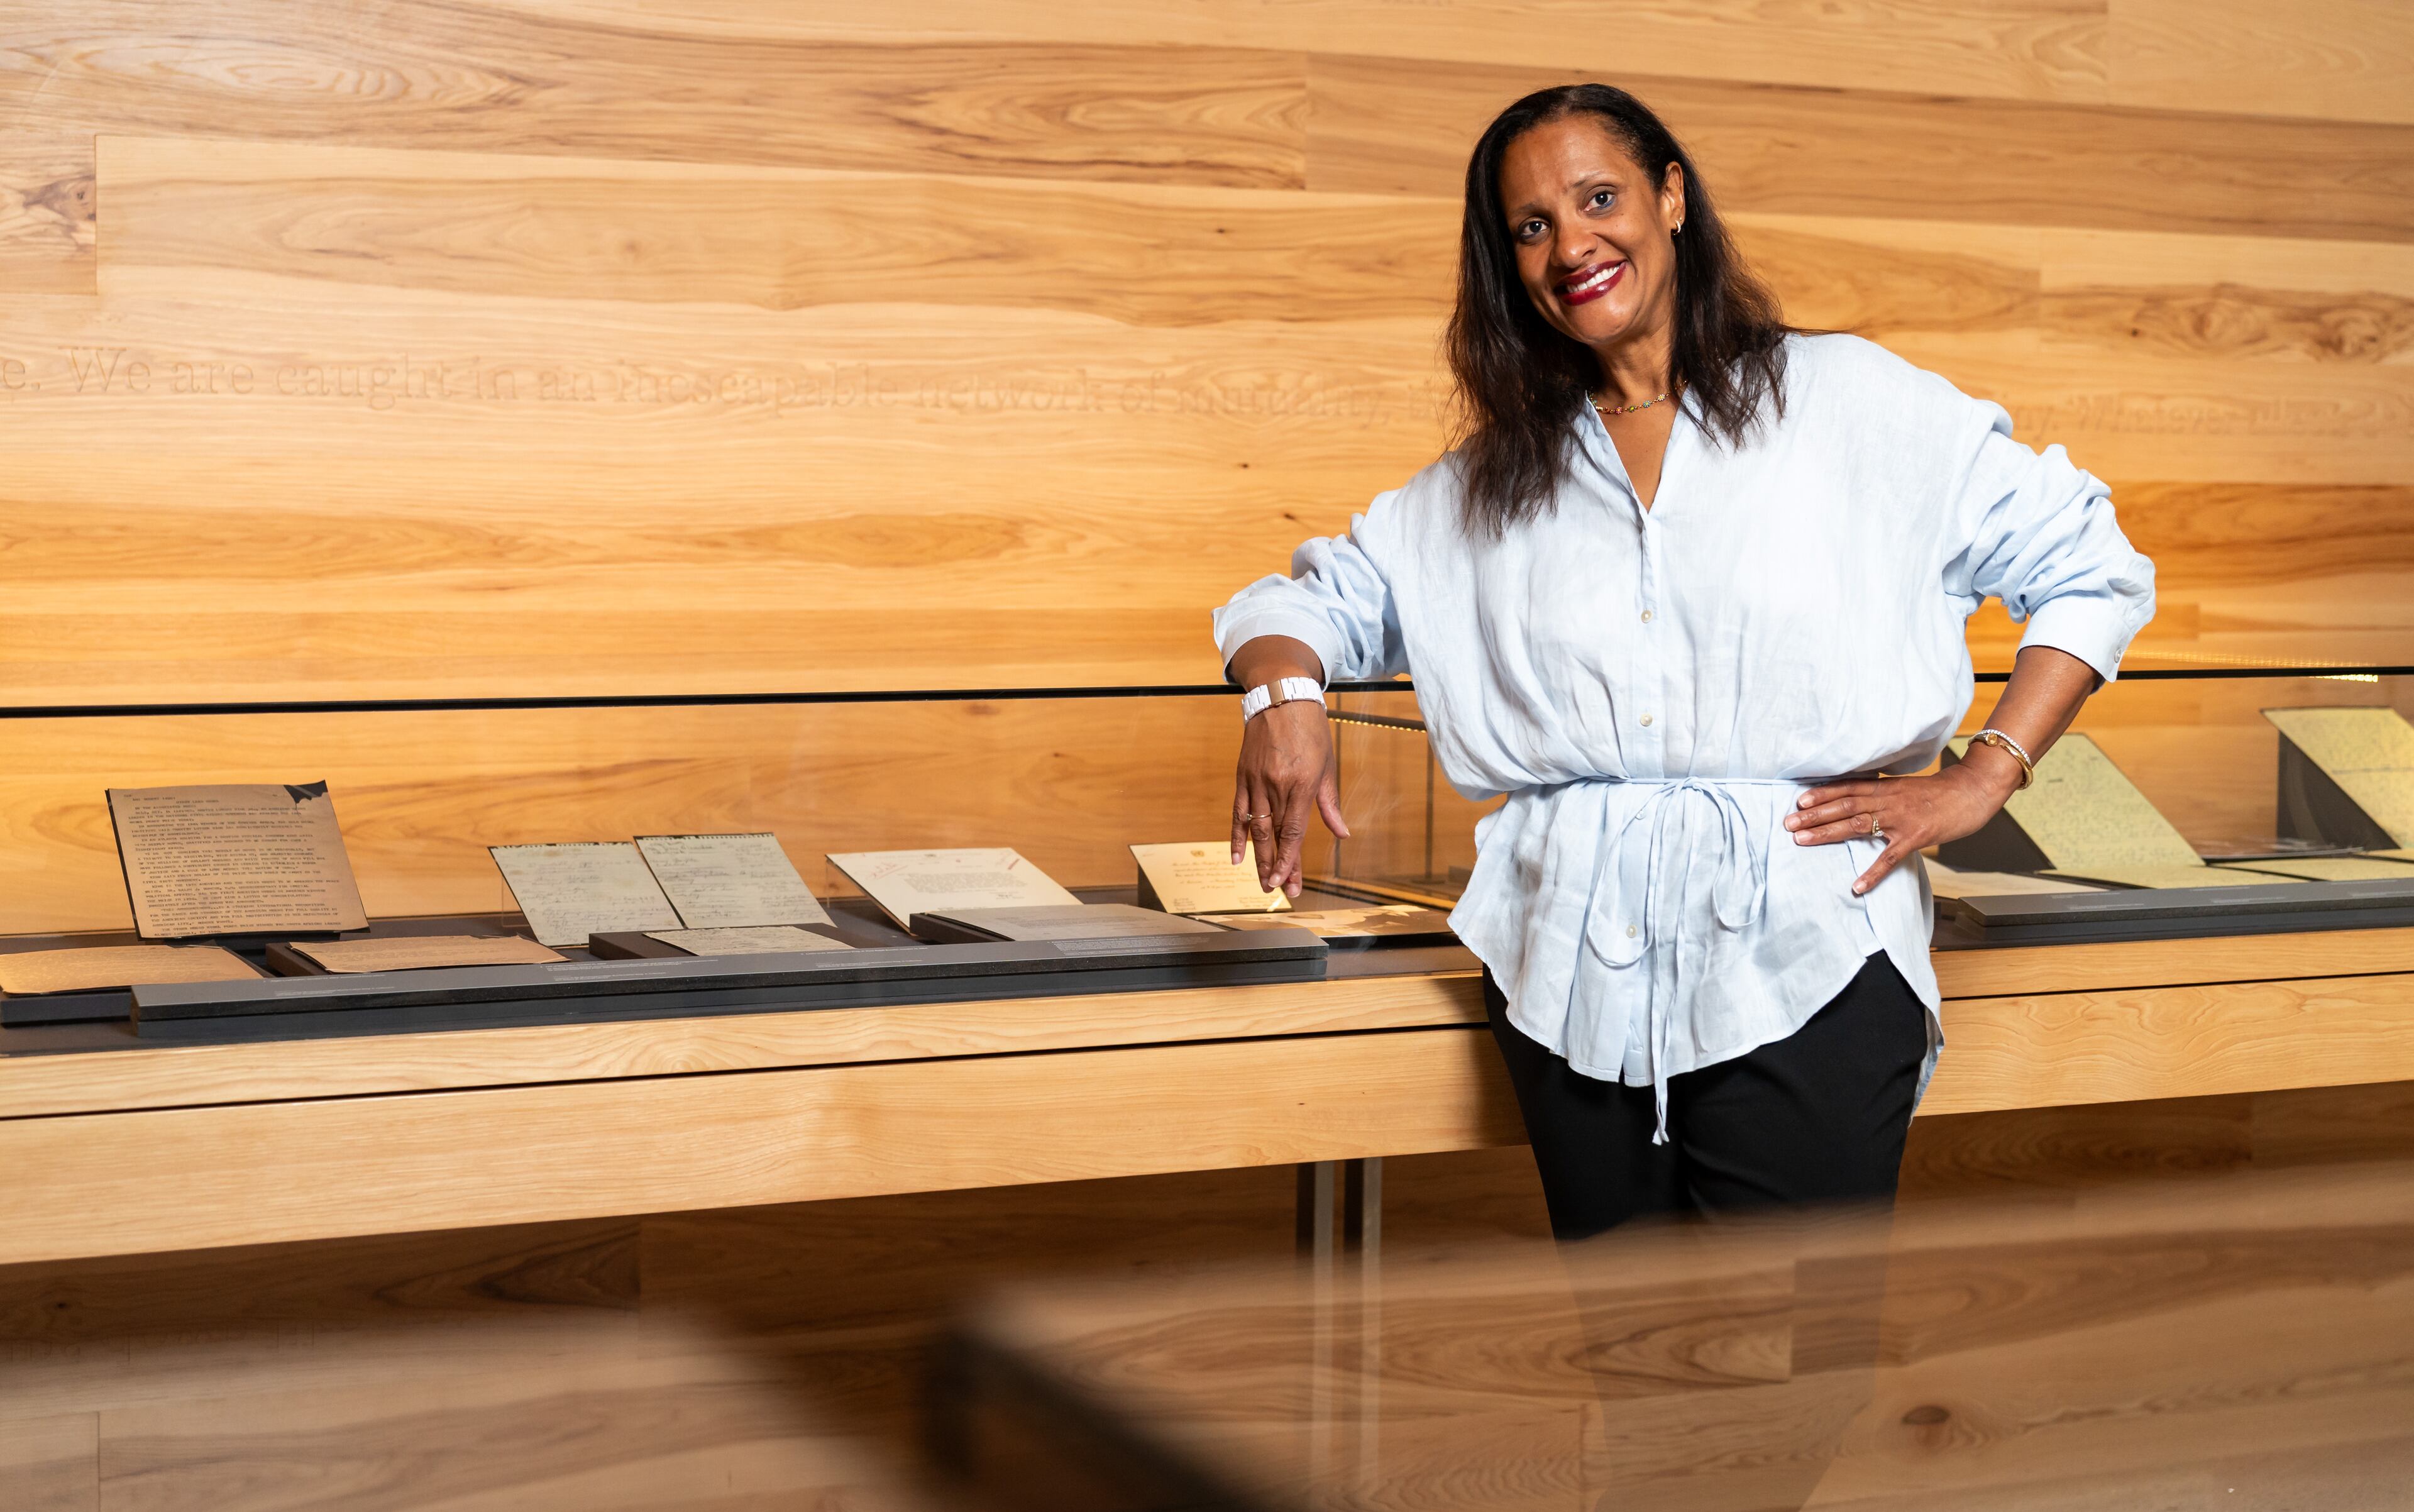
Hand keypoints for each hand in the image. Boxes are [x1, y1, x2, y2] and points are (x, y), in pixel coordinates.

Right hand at [1231, 700, 1350, 896]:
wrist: (1281, 696)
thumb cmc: (1311, 729)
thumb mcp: (1328, 765)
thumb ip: (1330, 803)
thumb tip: (1341, 833)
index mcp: (1301, 783)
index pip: (1293, 831)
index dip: (1289, 860)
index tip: (1287, 883)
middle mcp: (1276, 785)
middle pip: (1274, 836)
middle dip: (1276, 867)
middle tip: (1278, 891)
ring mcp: (1256, 781)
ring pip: (1255, 829)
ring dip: (1258, 858)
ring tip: (1262, 882)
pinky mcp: (1243, 775)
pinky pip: (1237, 811)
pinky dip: (1236, 836)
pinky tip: (1236, 857)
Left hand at [1783, 747, 2023, 895]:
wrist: (1972, 791)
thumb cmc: (1938, 792)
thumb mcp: (1905, 786)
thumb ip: (1881, 793)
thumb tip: (1856, 799)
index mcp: (1884, 787)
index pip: (1846, 789)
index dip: (1821, 794)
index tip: (1798, 802)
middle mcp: (1887, 800)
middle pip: (1844, 806)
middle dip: (1814, 815)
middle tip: (1788, 824)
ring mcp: (1900, 819)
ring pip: (1857, 825)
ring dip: (1828, 834)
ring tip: (1803, 842)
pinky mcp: (1915, 837)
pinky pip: (1889, 857)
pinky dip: (1872, 873)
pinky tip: (1856, 886)